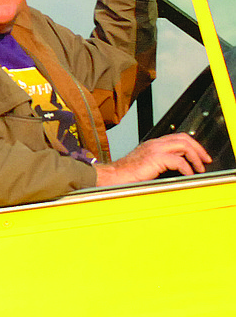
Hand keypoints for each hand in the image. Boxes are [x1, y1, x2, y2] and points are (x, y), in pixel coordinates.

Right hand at [94, 133, 209, 186]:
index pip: (178, 138)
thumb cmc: (124, 175)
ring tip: (199, 168)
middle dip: (199, 149)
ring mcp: (154, 149)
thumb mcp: (145, 165)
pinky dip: (187, 168)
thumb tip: (177, 168)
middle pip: (184, 138)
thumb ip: (159, 163)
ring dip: (196, 157)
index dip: (192, 146)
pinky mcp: (155, 159)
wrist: (111, 177)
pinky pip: (178, 161)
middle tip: (205, 161)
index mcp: (152, 144)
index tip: (200, 157)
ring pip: (184, 145)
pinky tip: (188, 175)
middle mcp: (154, 144)